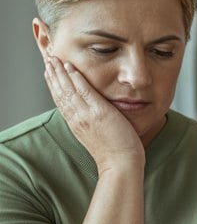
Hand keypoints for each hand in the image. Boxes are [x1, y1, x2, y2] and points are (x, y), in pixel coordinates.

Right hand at [43, 54, 142, 169]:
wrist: (121, 164)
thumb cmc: (114, 153)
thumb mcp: (95, 136)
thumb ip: (90, 124)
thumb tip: (92, 116)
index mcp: (76, 124)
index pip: (60, 100)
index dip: (53, 85)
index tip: (49, 72)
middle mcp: (77, 118)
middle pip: (60, 92)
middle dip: (53, 74)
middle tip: (48, 59)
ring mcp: (86, 115)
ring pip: (68, 89)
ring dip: (60, 72)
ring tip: (55, 58)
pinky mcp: (99, 113)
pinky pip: (84, 91)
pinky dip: (76, 78)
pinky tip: (71, 67)